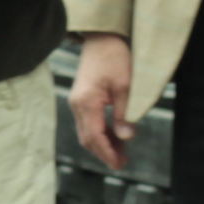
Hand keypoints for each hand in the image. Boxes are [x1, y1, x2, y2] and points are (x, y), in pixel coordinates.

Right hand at [69, 33, 134, 169]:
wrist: (101, 39)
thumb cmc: (115, 58)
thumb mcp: (125, 86)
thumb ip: (124, 113)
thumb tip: (126, 137)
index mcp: (86, 103)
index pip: (95, 136)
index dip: (107, 152)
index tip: (119, 164)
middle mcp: (77, 105)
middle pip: (87, 138)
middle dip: (104, 152)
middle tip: (121, 164)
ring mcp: (77, 102)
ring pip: (87, 131)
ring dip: (102, 144)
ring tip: (121, 153)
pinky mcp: (82, 99)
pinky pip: (89, 122)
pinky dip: (101, 132)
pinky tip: (115, 136)